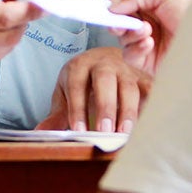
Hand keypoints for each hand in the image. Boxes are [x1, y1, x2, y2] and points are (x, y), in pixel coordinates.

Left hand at [34, 47, 151, 133]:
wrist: (105, 60)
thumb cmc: (82, 82)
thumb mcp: (66, 94)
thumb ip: (57, 114)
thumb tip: (40, 132)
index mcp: (79, 66)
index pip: (76, 85)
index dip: (77, 108)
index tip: (79, 130)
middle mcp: (103, 64)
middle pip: (104, 80)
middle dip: (105, 106)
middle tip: (104, 131)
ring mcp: (125, 69)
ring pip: (128, 86)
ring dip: (128, 110)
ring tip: (125, 133)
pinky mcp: (143, 77)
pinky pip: (149, 89)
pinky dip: (151, 105)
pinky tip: (148, 124)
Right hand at [107, 0, 191, 74]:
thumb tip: (113, 6)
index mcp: (152, 7)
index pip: (125, 7)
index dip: (114, 9)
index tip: (107, 11)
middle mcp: (149, 25)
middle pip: (120, 24)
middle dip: (118, 22)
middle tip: (121, 23)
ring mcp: (148, 44)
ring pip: (123, 40)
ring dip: (131, 33)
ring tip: (146, 30)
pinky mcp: (149, 62)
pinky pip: (131, 56)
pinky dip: (136, 48)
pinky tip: (148, 42)